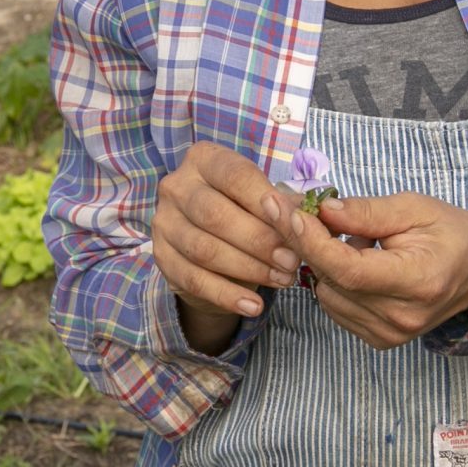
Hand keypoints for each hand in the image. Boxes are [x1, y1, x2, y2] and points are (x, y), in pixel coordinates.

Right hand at [151, 142, 297, 350]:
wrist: (213, 247)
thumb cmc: (245, 213)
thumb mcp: (264, 202)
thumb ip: (284, 206)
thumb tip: (306, 217)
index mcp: (204, 160)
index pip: (234, 176)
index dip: (265, 201)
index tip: (294, 224)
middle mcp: (176, 186)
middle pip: (215, 214)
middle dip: (258, 240)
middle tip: (292, 260)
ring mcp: (164, 223)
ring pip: (204, 250)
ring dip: (248, 268)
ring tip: (281, 280)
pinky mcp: (161, 258)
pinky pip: (194, 280)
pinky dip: (227, 296)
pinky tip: (254, 306)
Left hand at [291, 193, 467, 349]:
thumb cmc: (449, 233)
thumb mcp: (414, 208)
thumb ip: (367, 212)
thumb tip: (322, 210)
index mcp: (417, 281)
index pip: (349, 270)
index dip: (313, 241)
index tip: (289, 212)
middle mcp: (402, 316)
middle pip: (332, 282)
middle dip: (309, 243)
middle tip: (305, 210)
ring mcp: (391, 334)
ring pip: (327, 296)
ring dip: (324, 263)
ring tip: (354, 241)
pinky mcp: (381, 340)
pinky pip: (336, 308)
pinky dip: (334, 282)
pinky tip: (357, 263)